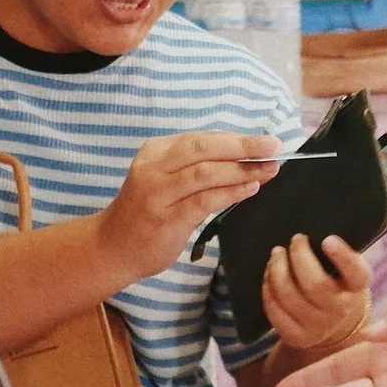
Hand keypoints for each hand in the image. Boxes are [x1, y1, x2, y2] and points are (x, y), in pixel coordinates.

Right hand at [98, 131, 279, 281]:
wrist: (112, 248)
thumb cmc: (146, 212)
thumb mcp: (165, 179)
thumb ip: (196, 166)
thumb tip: (244, 154)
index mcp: (155, 151)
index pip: (202, 138)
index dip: (236, 138)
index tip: (265, 141)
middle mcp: (153, 168)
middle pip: (204, 147)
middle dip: (243, 145)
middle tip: (274, 146)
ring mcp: (157, 193)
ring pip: (206, 172)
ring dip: (242, 169)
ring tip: (269, 168)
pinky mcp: (166, 219)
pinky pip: (205, 200)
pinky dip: (231, 192)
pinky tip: (250, 188)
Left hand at [262, 234, 371, 354]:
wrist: (334, 324)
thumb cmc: (337, 284)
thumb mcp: (346, 270)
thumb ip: (336, 254)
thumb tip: (309, 233)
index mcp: (357, 288)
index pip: (355, 273)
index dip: (342, 256)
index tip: (327, 239)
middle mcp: (340, 310)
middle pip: (315, 283)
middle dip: (299, 256)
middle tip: (295, 239)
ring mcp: (318, 327)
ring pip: (289, 296)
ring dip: (277, 270)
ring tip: (277, 255)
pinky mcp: (297, 337)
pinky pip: (275, 310)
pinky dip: (268, 289)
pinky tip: (269, 276)